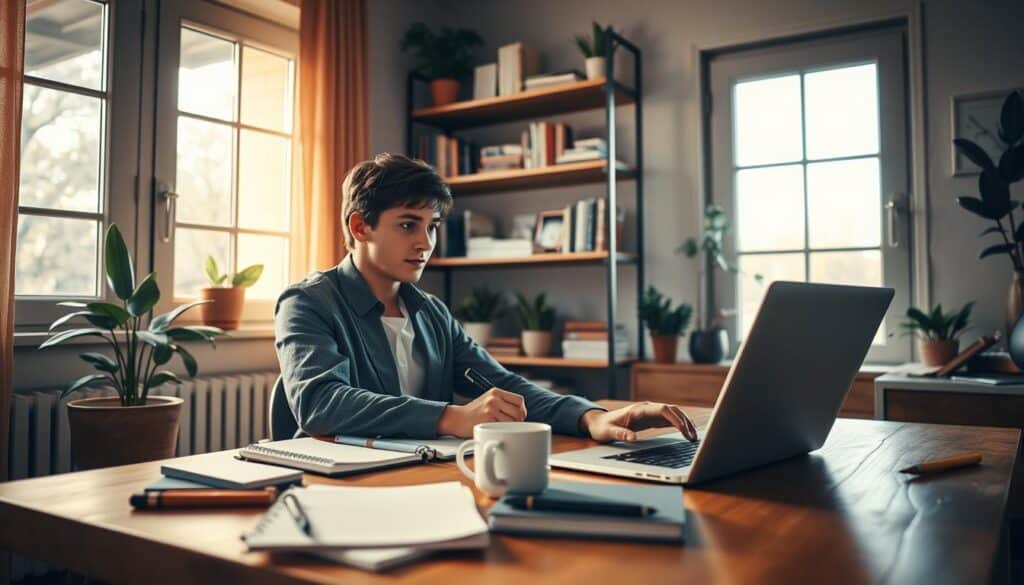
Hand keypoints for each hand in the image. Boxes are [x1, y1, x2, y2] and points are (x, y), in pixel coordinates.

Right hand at [436, 387, 527, 437]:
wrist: (457, 418)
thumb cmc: (475, 412)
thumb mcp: (489, 400)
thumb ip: (503, 402)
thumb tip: (522, 413)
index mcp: (496, 392)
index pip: (519, 400)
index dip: (522, 410)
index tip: (520, 417)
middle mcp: (494, 398)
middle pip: (518, 411)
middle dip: (518, 421)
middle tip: (513, 426)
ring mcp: (491, 409)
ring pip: (512, 421)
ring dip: (510, 427)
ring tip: (502, 428)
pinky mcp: (487, 420)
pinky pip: (503, 428)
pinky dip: (502, 431)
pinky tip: (495, 431)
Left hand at [580, 402, 697, 442]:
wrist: (598, 422)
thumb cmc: (602, 427)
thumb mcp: (608, 432)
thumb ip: (619, 434)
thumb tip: (632, 437)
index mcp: (638, 410)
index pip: (662, 409)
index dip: (675, 418)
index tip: (684, 429)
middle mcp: (646, 409)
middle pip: (671, 410)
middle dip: (684, 421)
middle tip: (693, 437)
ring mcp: (649, 413)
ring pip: (672, 414)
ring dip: (684, 423)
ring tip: (693, 437)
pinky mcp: (651, 420)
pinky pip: (668, 420)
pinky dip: (679, 426)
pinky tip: (686, 434)